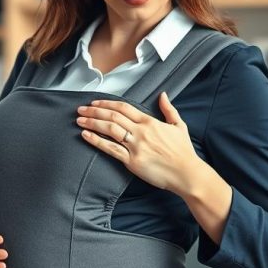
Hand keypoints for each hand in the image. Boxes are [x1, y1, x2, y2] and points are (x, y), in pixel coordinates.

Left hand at [76, 92, 202, 196]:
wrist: (187, 173)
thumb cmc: (183, 152)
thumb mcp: (179, 125)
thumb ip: (169, 109)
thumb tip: (163, 94)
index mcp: (150, 122)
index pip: (124, 108)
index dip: (106, 104)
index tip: (94, 103)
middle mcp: (141, 132)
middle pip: (113, 117)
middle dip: (94, 111)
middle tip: (81, 109)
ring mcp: (136, 146)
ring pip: (110, 130)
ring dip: (92, 123)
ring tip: (79, 120)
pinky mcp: (132, 162)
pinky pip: (111, 149)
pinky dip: (97, 141)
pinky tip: (85, 136)